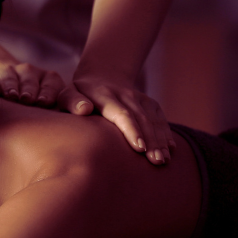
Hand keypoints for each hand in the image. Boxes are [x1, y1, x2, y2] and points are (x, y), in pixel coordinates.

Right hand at [0, 37, 63, 107]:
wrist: (12, 85)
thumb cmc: (39, 104)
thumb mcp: (55, 106)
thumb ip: (68, 109)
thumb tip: (83, 115)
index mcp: (50, 79)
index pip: (52, 85)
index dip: (48, 93)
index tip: (45, 103)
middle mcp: (31, 73)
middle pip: (30, 80)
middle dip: (30, 90)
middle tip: (28, 100)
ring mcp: (11, 73)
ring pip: (11, 78)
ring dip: (11, 87)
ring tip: (12, 97)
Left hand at [57, 75, 174, 164]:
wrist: (102, 76)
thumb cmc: (79, 94)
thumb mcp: (67, 94)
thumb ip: (72, 101)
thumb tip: (84, 110)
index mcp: (104, 95)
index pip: (121, 113)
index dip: (131, 130)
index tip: (139, 147)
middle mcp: (125, 95)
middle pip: (141, 119)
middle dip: (151, 141)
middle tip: (156, 161)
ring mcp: (139, 98)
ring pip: (153, 120)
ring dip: (160, 140)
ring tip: (164, 160)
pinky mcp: (149, 103)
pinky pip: (160, 118)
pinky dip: (166, 133)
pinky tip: (170, 149)